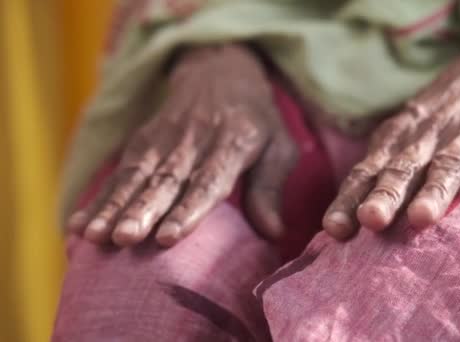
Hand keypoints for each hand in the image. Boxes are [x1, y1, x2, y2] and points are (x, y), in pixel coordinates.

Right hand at [68, 45, 296, 246]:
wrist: (221, 72)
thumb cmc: (257, 121)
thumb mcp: (279, 147)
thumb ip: (271, 188)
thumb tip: (274, 232)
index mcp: (231, 145)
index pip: (207, 181)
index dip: (188, 210)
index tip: (168, 237)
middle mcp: (193, 143)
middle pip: (165, 181)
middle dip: (142, 211)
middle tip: (123, 239)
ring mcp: (164, 140)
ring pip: (135, 176)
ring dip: (113, 207)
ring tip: (93, 237)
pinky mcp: (144, 140)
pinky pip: (119, 171)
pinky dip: (99, 197)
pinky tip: (79, 223)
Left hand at [323, 15, 459, 238]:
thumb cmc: (445, 114)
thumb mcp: (410, 131)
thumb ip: (385, 168)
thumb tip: (350, 217)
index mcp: (398, 137)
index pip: (367, 170)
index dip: (349, 198)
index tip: (333, 229)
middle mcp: (426, 135)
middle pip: (402, 168)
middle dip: (384, 195)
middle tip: (369, 220)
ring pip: (446, 165)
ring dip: (433, 192)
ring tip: (421, 219)